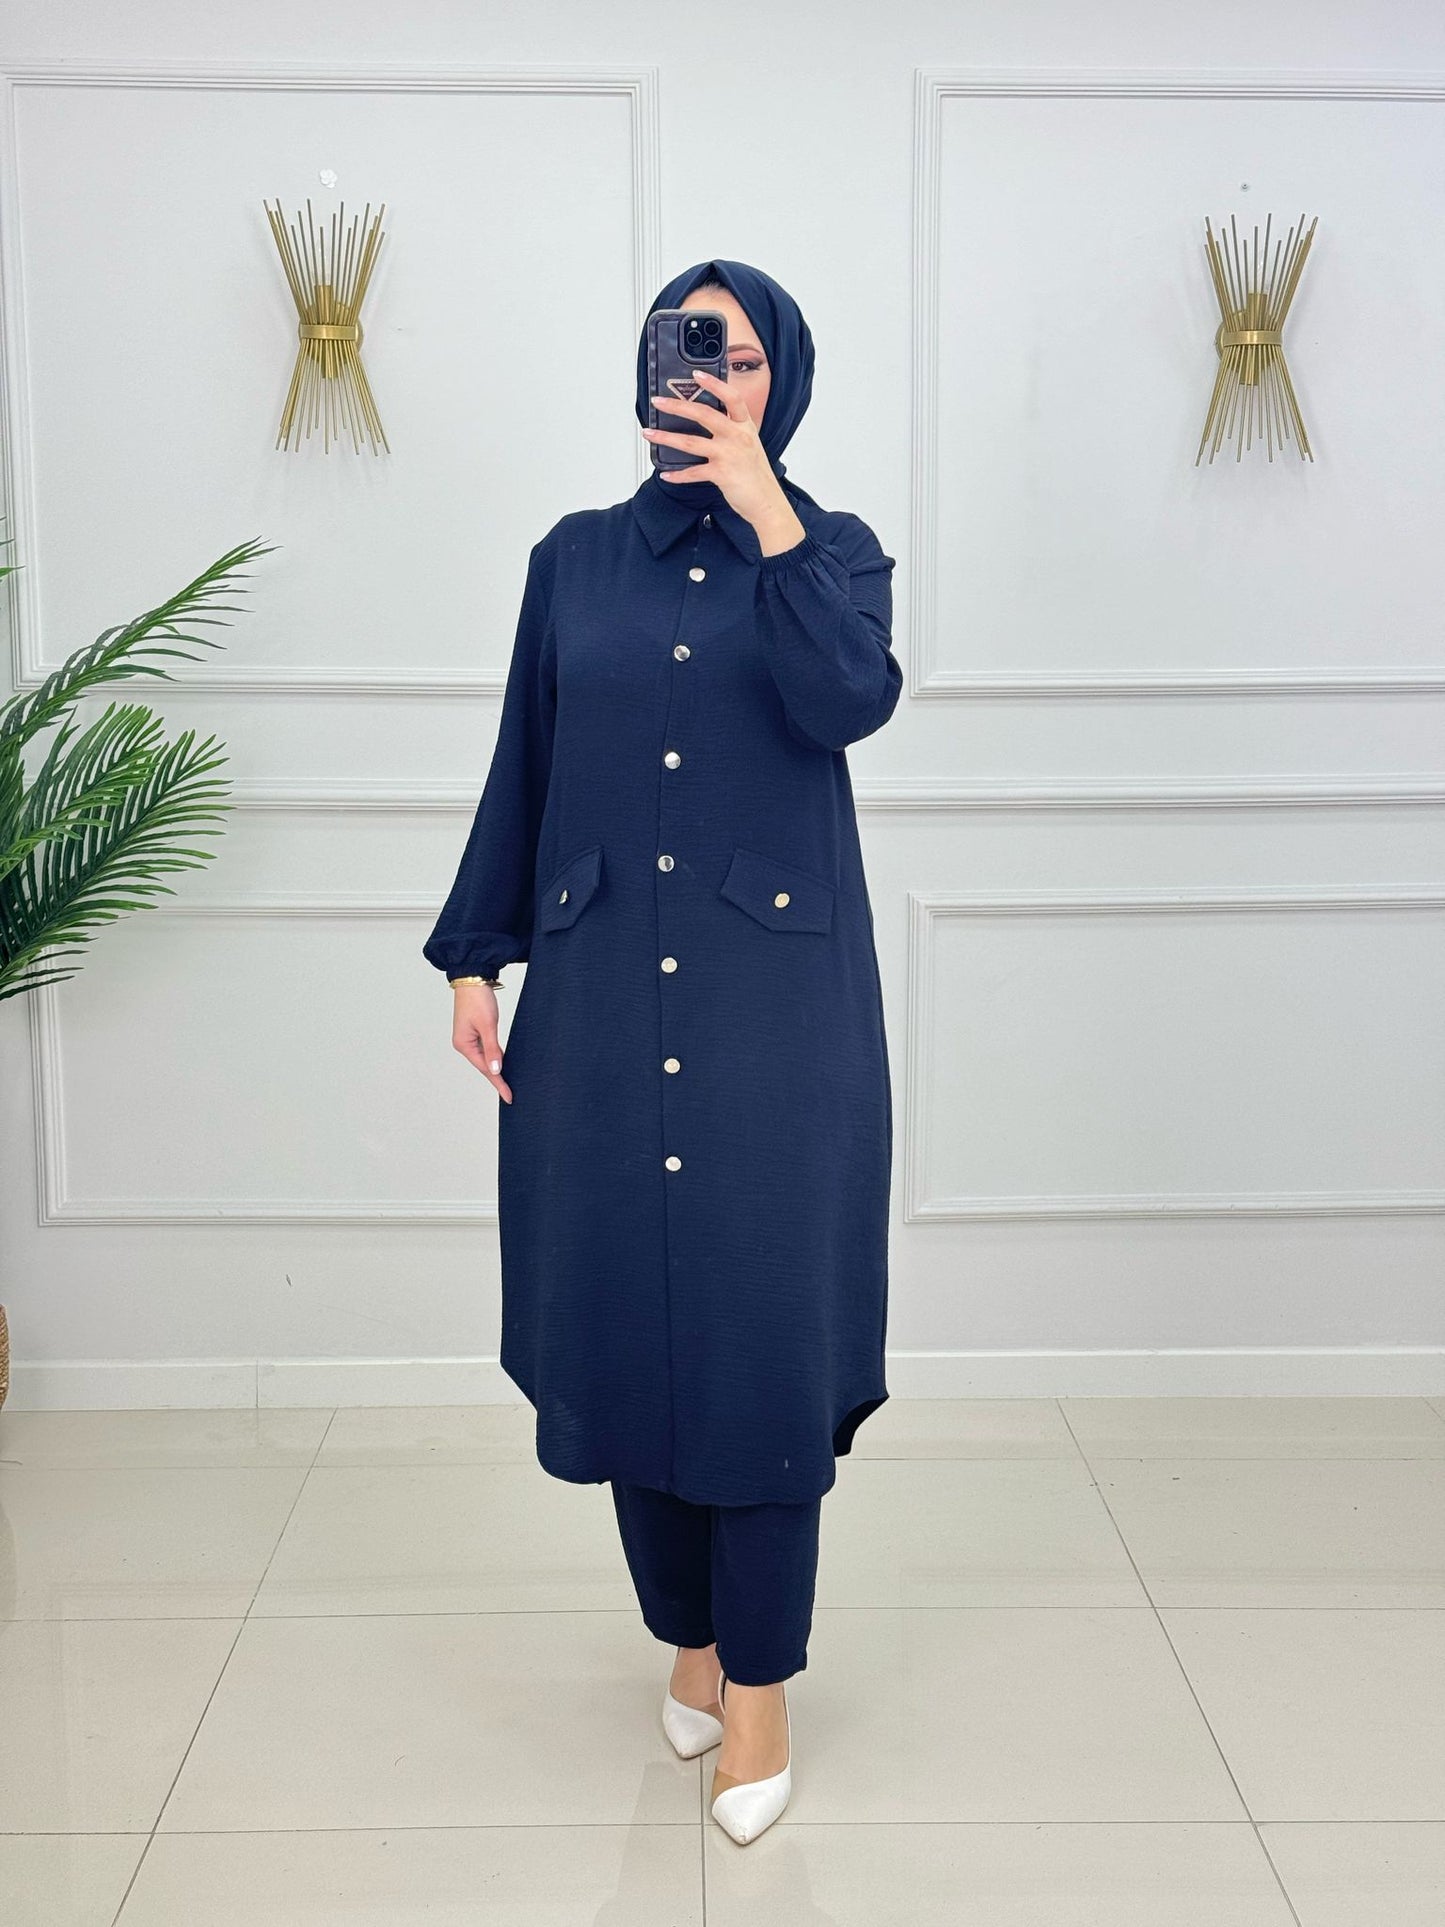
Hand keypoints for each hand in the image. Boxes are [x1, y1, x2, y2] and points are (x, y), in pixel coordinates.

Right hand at [451, 983, 512, 1102]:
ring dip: (496, 1069)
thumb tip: (496, 1070)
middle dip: (497, 1080)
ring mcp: (468, 1038)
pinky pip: (485, 1049)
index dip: (498, 1083)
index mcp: (464, 1045)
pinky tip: (502, 1064)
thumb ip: (492, 1049)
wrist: (473, 978)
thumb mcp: (488, 1025)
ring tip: (507, 1084)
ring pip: (485, 1059)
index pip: (485, 1069)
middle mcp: (464, 1044)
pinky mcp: (474, 1031)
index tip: (509, 1096)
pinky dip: (494, 1057)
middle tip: (510, 1095)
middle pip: (484, 1066)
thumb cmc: (478, 999)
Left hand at [642, 369, 801, 546]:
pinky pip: (693, 473)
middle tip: (658, 401)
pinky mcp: (721, 474)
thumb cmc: (756, 475)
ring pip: (691, 442)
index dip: (714, 384)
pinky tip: (666, 473)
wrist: (767, 502)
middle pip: (704, 414)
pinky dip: (677, 475)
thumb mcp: (749, 445)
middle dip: (677, 406)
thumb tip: (705, 422)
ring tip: (650, 433)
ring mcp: (729, 455)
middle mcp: (737, 437)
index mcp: (745, 427)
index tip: (696, 375)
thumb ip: (731, 431)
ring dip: (666, 437)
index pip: (731, 397)